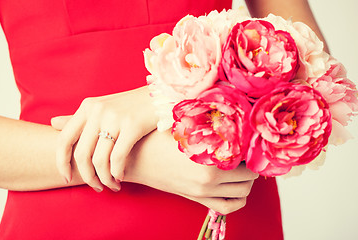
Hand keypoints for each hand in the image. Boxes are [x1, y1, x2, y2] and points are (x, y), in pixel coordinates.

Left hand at [52, 86, 157, 191]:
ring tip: (112, 185)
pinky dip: (117, 172)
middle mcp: (98, 111)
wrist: (160, 97)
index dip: (61, 163)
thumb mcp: (102, 108)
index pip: (64, 140)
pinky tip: (121, 176)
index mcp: (87, 107)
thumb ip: (78, 118)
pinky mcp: (133, 125)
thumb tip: (52, 123)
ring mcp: (115, 117)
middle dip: (88, 177)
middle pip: (82, 154)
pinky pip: (118, 158)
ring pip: (100, 160)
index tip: (67, 178)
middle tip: (97, 187)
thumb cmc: (130, 106)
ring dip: (105, 178)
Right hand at [124, 130, 258, 214]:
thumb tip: (232, 113)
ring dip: (247, 181)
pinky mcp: (196, 199)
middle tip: (245, 153)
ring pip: (243, 194)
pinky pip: (227, 207)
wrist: (135, 158)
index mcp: (208, 160)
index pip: (247, 158)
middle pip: (250, 177)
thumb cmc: (157, 138)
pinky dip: (237, 200)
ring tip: (240, 167)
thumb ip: (209, 121)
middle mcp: (209, 181)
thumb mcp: (184, 125)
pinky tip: (234, 187)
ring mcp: (203, 193)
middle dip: (251, 164)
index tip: (247, 139)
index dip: (250, 147)